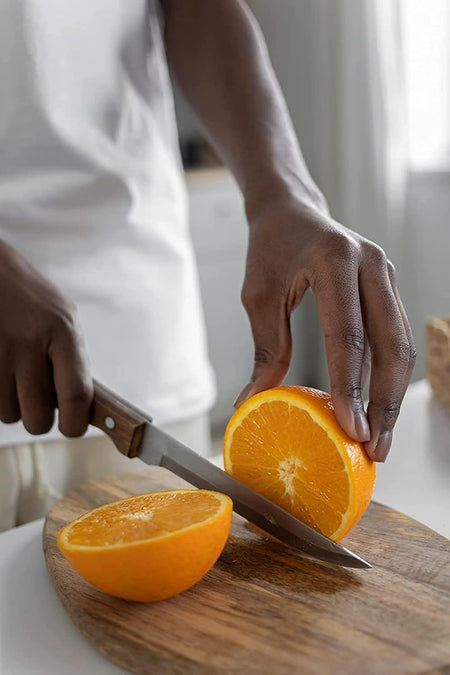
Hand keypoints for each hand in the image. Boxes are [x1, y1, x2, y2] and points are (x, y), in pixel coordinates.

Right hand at [0, 241, 92, 435]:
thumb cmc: (28, 295)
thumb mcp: (62, 316)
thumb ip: (72, 358)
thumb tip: (84, 407)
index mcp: (63, 331)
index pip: (77, 395)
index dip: (76, 423)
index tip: (72, 426)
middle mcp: (30, 343)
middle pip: (38, 418)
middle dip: (38, 418)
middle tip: (37, 400)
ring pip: (8, 414)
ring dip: (12, 404)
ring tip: (13, 373)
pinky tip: (0, 370)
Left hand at [234, 199, 415, 461]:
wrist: (292, 210)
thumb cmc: (271, 250)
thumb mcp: (259, 296)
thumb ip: (266, 349)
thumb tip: (253, 403)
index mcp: (336, 260)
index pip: (349, 335)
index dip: (351, 387)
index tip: (350, 429)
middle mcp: (371, 264)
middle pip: (389, 345)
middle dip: (383, 402)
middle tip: (373, 447)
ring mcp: (386, 274)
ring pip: (400, 345)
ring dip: (392, 395)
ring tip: (380, 438)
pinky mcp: (389, 286)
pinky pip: (395, 337)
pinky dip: (389, 375)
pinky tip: (379, 406)